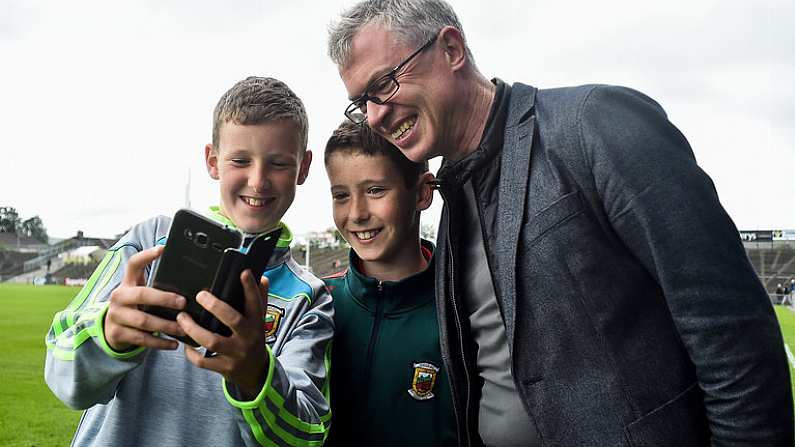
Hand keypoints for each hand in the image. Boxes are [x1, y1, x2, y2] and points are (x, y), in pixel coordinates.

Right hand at [104, 245, 186, 351]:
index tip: (163, 248)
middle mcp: (119, 296)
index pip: (134, 264)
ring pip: (143, 320)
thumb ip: (157, 287)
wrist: (111, 329)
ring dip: (166, 325)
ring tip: (183, 328)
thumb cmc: (135, 307)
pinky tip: (173, 343)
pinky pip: (141, 339)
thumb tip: (188, 284)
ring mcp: (116, 315)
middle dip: (164, 298)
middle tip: (183, 303)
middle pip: (142, 294)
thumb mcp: (141, 294)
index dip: (147, 255)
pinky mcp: (116, 333)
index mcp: (128, 283)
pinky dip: (159, 342)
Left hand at [177, 270, 268, 398]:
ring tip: (182, 317)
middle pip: (233, 320)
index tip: (243, 272)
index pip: (255, 302)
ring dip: (194, 329)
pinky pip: (204, 361)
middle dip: (216, 306)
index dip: (250, 288)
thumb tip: (262, 278)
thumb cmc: (253, 339)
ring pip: (212, 341)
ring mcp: (236, 354)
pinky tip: (185, 343)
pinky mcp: (224, 368)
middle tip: (200, 295)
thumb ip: (260, 299)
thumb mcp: (259, 321)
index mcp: (256, 323)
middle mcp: (248, 337)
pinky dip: (192, 353)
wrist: (255, 372)